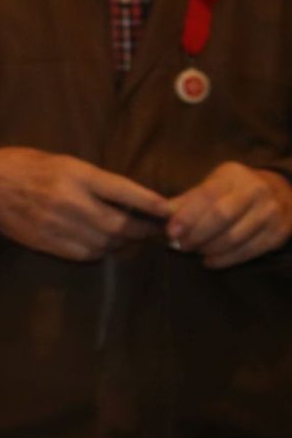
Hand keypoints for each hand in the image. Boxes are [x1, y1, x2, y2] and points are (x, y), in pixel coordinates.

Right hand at [0, 146, 168, 260]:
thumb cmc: (27, 166)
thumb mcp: (65, 162)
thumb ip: (96, 180)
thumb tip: (133, 199)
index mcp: (75, 175)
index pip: (123, 191)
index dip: (150, 203)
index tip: (168, 209)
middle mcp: (68, 201)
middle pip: (119, 224)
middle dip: (141, 229)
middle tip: (152, 229)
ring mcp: (56, 225)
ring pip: (105, 243)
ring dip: (122, 242)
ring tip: (128, 236)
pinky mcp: (46, 243)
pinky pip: (84, 253)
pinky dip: (100, 251)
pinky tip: (102, 244)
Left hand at [162, 162, 291, 268]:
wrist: (280, 193)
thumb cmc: (234, 191)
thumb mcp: (212, 185)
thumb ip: (186, 200)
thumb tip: (157, 212)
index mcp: (233, 176)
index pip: (207, 196)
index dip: (187, 216)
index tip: (170, 232)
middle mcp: (256, 190)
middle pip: (221, 216)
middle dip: (196, 234)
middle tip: (179, 246)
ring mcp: (271, 212)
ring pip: (234, 237)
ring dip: (208, 248)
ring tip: (194, 251)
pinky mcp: (278, 232)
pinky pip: (248, 251)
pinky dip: (225, 259)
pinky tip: (210, 261)